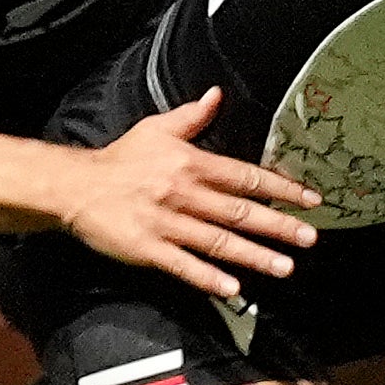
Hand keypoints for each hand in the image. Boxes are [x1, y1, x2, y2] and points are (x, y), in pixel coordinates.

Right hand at [58, 89, 319, 299]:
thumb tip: (217, 95)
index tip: (309, 199)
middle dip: (278, 226)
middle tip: (309, 237)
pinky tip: (233, 289)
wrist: (75, 187)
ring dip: (254, 255)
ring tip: (285, 266)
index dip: (281, 188)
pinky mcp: (149, 249)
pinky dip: (209, 278)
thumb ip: (192, 116)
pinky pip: (184, 266)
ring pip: (218, 241)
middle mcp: (184, 193)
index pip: (245, 176)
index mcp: (190, 163)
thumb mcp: (156, 129)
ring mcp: (167, 223)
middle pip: (239, 212)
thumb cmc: (120, 158)